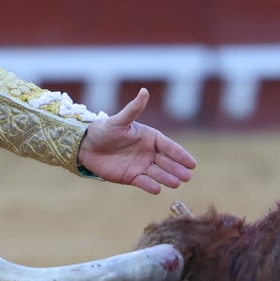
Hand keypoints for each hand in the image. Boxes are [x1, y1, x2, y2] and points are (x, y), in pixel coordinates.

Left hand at [78, 89, 197, 193]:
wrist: (87, 145)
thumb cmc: (104, 129)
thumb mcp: (119, 120)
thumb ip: (133, 109)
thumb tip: (144, 91)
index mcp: (150, 137)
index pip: (169, 147)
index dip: (180, 154)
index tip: (192, 163)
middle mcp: (148, 152)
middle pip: (167, 162)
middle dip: (177, 169)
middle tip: (188, 176)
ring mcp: (141, 165)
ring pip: (158, 173)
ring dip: (167, 178)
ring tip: (177, 183)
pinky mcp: (131, 177)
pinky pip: (143, 182)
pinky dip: (150, 186)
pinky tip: (157, 190)